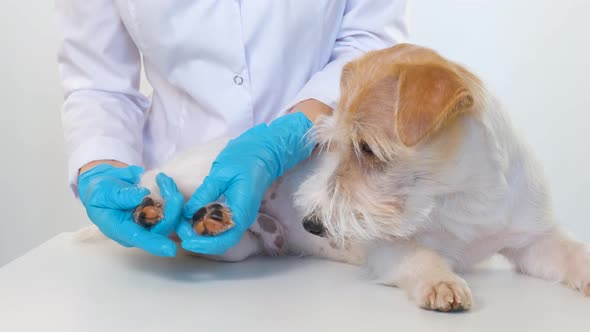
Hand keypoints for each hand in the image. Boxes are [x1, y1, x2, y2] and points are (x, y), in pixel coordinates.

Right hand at [78, 164, 182, 256]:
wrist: (105, 183)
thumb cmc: (100, 193)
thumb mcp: (103, 193)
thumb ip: (121, 196)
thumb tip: (142, 196)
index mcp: (122, 230)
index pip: (140, 239)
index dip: (155, 244)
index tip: (171, 250)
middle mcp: (140, 229)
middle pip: (162, 227)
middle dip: (172, 210)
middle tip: (170, 189)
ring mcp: (151, 220)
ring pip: (171, 216)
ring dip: (173, 198)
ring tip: (164, 180)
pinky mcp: (159, 209)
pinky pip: (172, 205)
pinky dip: (171, 192)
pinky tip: (165, 181)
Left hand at [178, 112, 314, 254]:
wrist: (263, 152)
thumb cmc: (243, 159)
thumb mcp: (220, 174)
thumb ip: (204, 194)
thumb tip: (186, 214)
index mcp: (242, 211)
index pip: (224, 239)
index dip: (204, 244)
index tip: (185, 240)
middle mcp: (242, 219)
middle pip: (220, 241)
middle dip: (198, 239)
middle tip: (178, 227)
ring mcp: (240, 216)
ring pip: (219, 236)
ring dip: (200, 234)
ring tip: (181, 222)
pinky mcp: (235, 212)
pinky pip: (220, 226)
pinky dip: (204, 225)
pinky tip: (191, 216)